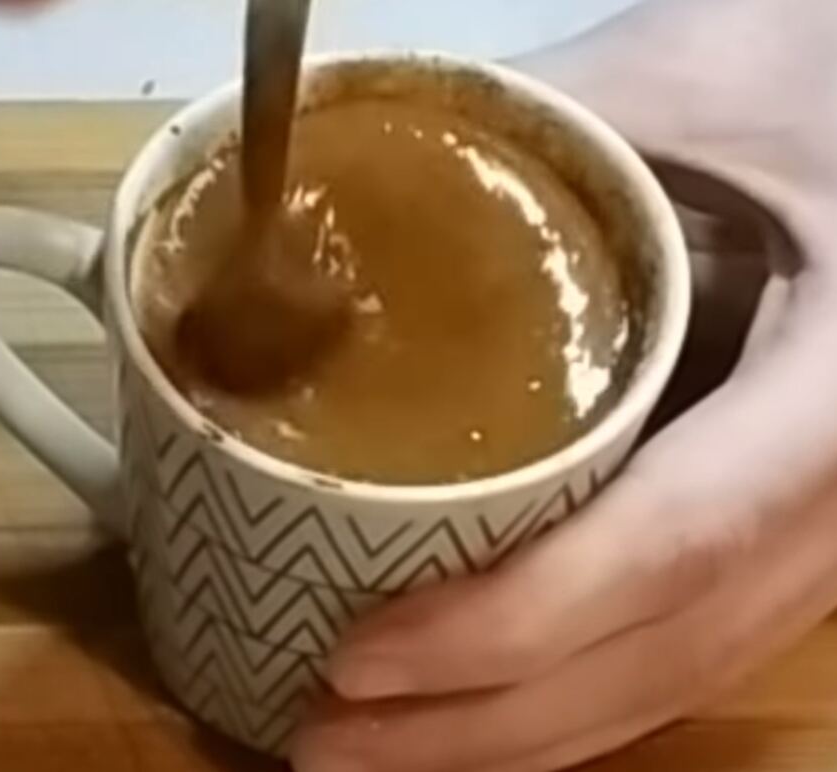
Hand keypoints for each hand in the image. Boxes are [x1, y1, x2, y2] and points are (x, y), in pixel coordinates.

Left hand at [293, 1, 836, 769]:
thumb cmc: (829, 87)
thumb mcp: (704, 82)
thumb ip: (542, 130)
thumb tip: (351, 175)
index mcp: (834, 390)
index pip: (673, 542)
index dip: (514, 624)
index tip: (360, 659)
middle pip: (662, 654)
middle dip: (485, 725)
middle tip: (325, 740)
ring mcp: (821, 535)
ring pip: (675, 677)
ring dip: (517, 738)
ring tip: (369, 750)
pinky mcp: (786, 533)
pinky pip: (683, 649)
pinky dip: (575, 700)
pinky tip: (481, 713)